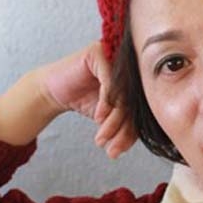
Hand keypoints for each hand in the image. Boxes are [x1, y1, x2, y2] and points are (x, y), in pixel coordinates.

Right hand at [39, 42, 136, 157]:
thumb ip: (129, 124)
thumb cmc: (86, 101)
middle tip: (112, 148)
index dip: (133, 131)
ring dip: (114, 120)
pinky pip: (110, 81)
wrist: (54, 91)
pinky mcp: (100, 52)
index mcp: (140, 78)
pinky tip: (99, 117)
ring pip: (123, 93)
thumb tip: (148, 139)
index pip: (142, 107)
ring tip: (103, 137)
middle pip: (135, 101)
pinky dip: (107, 103)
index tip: (120, 150)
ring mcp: (116, 55)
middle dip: (123, 129)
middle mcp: (131, 63)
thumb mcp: (111, 118)